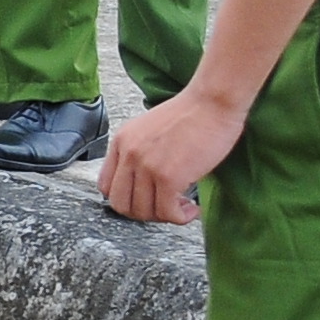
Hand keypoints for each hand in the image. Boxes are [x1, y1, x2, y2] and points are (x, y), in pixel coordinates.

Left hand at [99, 83, 250, 225]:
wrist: (213, 101)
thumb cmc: (191, 113)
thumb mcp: (150, 129)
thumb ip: (140, 153)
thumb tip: (144, 186)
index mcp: (122, 141)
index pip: (106, 186)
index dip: (126, 200)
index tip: (146, 201)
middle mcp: (129, 153)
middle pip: (121, 204)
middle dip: (144, 214)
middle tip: (166, 208)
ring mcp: (146, 165)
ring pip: (144, 212)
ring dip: (166, 216)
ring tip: (184, 207)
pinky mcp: (168, 176)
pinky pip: (167, 212)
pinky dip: (181, 218)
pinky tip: (193, 209)